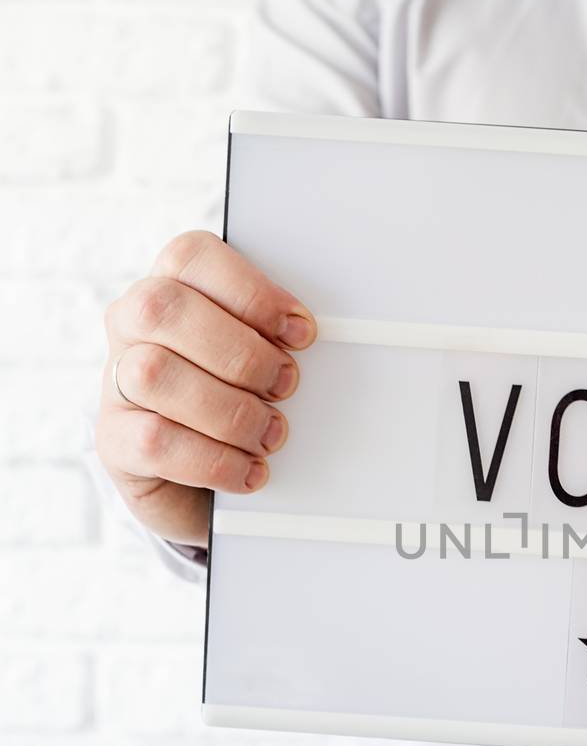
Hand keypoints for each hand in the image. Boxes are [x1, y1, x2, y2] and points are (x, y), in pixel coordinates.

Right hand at [96, 231, 316, 548]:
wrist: (211, 488)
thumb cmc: (244, 405)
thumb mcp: (263, 363)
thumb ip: (276, 340)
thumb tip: (312, 340)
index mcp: (172, 289)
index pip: (191, 257)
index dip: (250, 291)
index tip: (301, 332)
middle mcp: (133, 327)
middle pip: (165, 309)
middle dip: (240, 351)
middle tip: (286, 384)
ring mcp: (116, 383)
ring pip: (154, 374)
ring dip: (229, 409)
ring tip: (270, 434)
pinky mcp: (115, 441)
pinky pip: (154, 441)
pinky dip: (214, 459)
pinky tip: (249, 470)